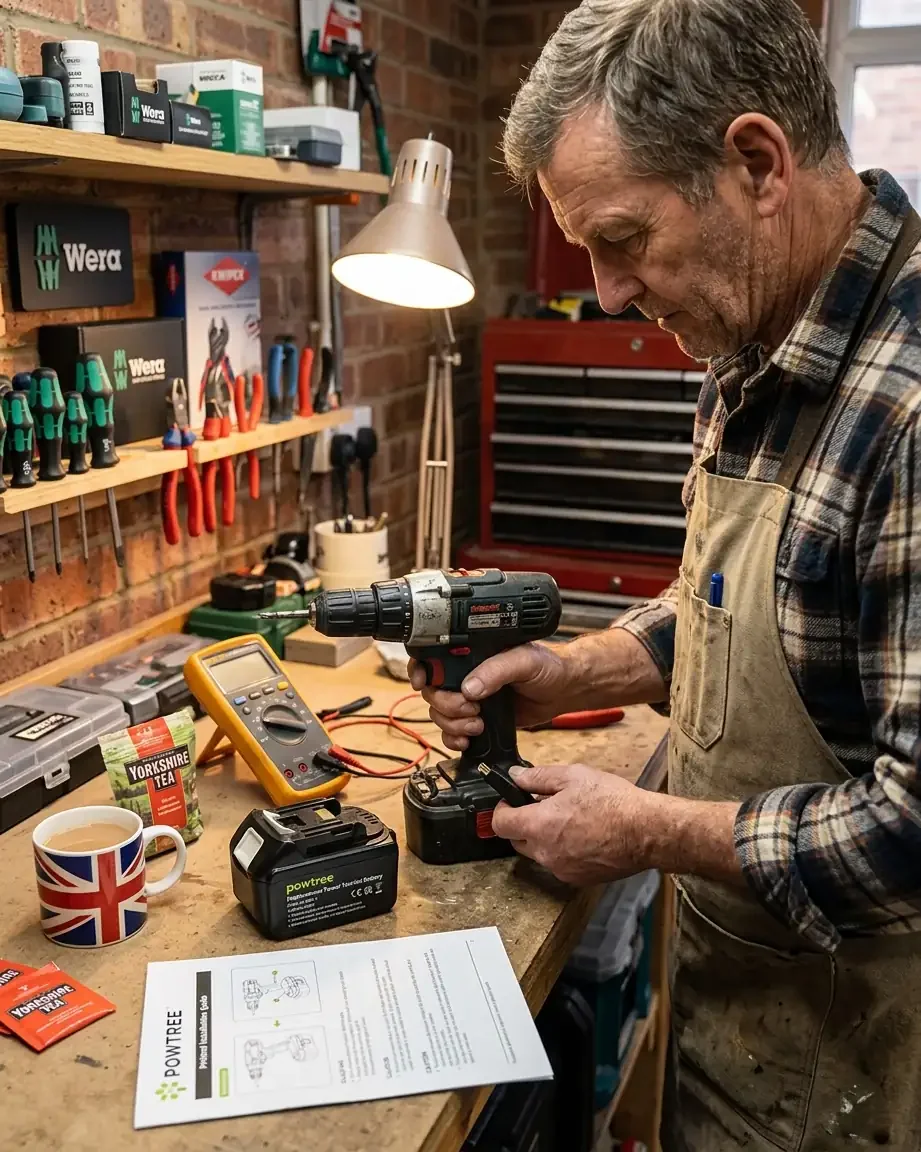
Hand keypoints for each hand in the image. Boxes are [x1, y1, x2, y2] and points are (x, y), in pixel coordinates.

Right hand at [409, 643, 569, 751]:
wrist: (564, 691)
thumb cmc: (547, 666)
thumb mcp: (523, 660)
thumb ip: (496, 670)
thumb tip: (469, 688)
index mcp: (472, 653)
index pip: (433, 658)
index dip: (420, 671)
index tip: (423, 683)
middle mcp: (466, 674)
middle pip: (433, 692)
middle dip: (446, 705)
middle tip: (470, 708)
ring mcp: (470, 698)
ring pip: (439, 714)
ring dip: (452, 724)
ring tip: (477, 724)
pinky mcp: (477, 719)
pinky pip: (452, 732)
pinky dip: (453, 739)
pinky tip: (467, 740)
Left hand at [491, 763, 652, 885]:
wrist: (646, 831)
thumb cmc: (613, 802)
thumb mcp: (573, 776)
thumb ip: (537, 777)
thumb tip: (516, 777)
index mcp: (539, 825)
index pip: (500, 824)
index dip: (502, 809)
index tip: (510, 801)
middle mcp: (545, 853)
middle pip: (517, 840)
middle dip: (523, 823)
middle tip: (543, 806)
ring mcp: (561, 869)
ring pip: (539, 853)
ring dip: (544, 838)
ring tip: (569, 819)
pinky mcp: (577, 879)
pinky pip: (559, 864)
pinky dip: (563, 851)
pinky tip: (583, 835)